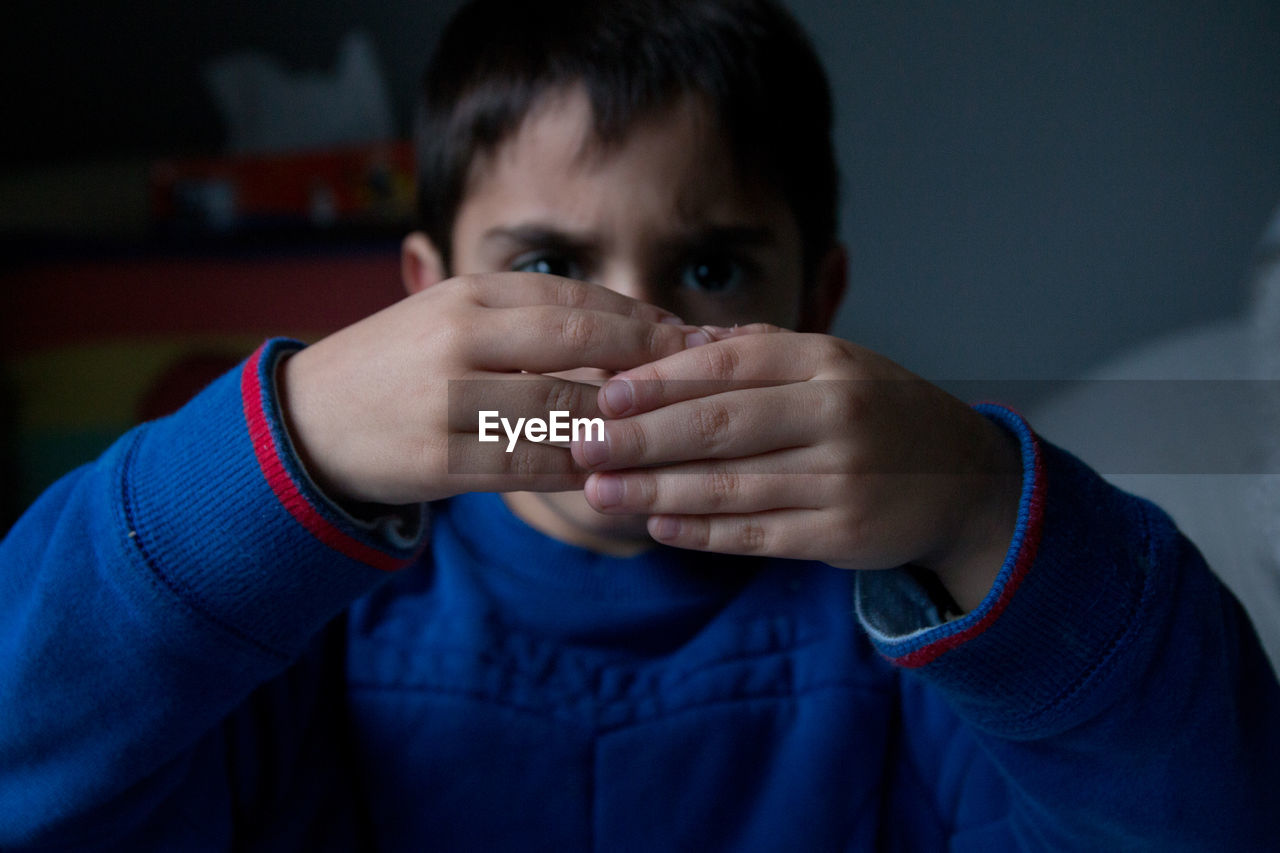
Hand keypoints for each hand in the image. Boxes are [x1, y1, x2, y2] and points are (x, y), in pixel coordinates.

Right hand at [279, 273, 706, 506]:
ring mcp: (446, 401)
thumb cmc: (399, 367)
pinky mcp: (438, 461)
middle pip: (578, 343)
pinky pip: (530, 469)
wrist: (309, 423)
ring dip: (622, 423)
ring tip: (671, 432)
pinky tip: (614, 474)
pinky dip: (580, 471)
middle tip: (700, 378)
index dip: (640, 318)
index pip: (574, 298)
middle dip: (649, 361)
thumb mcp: (452, 320)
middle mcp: (458, 338)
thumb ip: (527, 321)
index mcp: (466, 295)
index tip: (691, 336)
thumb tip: (628, 332)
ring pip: (560, 410)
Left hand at [571, 326, 1021, 610]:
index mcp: (828, 362)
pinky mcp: (841, 535)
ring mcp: (843, 479)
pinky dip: (702, 531)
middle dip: (642, 438)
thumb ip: (758, 352)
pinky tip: (657, 525)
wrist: (961, 479)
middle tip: (582, 445)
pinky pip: (757, 533)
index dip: (661, 381)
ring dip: (657, 491)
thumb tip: (673, 345)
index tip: (604, 394)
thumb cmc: (875, 410)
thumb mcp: (831, 364)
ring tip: (600, 492)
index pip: (730, 364)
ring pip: (730, 486)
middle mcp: (837, 415)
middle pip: (721, 426)